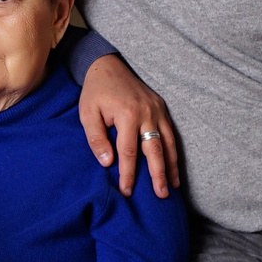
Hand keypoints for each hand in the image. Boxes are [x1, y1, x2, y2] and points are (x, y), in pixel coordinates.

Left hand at [79, 55, 181, 199]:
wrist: (108, 66)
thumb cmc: (95, 92)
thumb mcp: (87, 114)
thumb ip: (96, 139)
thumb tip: (107, 163)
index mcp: (127, 115)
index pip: (129, 152)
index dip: (129, 173)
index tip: (127, 191)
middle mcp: (147, 113)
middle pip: (155, 150)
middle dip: (158, 174)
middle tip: (161, 195)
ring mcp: (158, 110)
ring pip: (168, 143)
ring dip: (172, 166)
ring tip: (174, 186)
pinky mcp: (162, 108)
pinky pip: (171, 133)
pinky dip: (174, 151)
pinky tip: (174, 166)